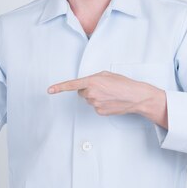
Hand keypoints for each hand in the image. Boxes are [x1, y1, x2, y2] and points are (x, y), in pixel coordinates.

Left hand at [48, 71, 167, 127]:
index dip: (59, 87)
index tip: (50, 90)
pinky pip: (95, 106)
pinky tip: (110, 101)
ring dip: (95, 96)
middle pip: (81, 92)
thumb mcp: (107, 75)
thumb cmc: (124, 84)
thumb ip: (93, 78)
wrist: (136, 96)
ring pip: (88, 99)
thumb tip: (86, 84)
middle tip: (102, 88)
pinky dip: (100, 104)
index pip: (71, 85)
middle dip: (88, 89)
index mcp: (92, 81)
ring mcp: (95, 104)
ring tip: (109, 94)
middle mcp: (91, 93)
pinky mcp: (99, 112)